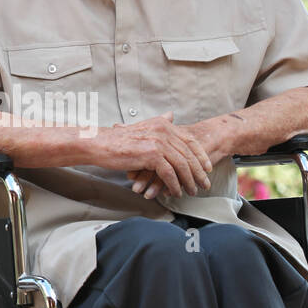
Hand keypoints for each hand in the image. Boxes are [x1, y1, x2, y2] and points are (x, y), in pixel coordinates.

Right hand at [92, 111, 213, 199]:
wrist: (100, 144)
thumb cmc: (118, 139)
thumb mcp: (143, 126)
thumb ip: (160, 122)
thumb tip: (172, 115)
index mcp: (163, 124)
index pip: (190, 140)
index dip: (201, 155)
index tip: (207, 168)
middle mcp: (164, 130)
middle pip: (189, 154)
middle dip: (199, 172)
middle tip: (204, 184)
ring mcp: (158, 142)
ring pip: (181, 165)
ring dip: (188, 181)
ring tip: (192, 191)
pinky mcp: (151, 155)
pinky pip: (169, 173)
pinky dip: (174, 185)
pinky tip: (175, 192)